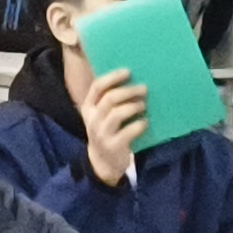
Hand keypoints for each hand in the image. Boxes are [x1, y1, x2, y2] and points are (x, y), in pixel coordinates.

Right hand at [75, 64, 151, 190]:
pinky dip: (139, 125)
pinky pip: (128, 132)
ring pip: (117, 114)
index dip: (113, 77)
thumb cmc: (106, 130)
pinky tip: (145, 122)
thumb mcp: (100, 115)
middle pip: (110, 99)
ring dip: (133, 106)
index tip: (128, 72)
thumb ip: (109, 100)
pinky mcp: (113, 146)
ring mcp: (101, 134)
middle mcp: (92, 120)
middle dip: (129, 91)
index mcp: (88, 108)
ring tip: (143, 105)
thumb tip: (133, 79)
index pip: (97, 87)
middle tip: (144, 88)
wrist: (103, 161)